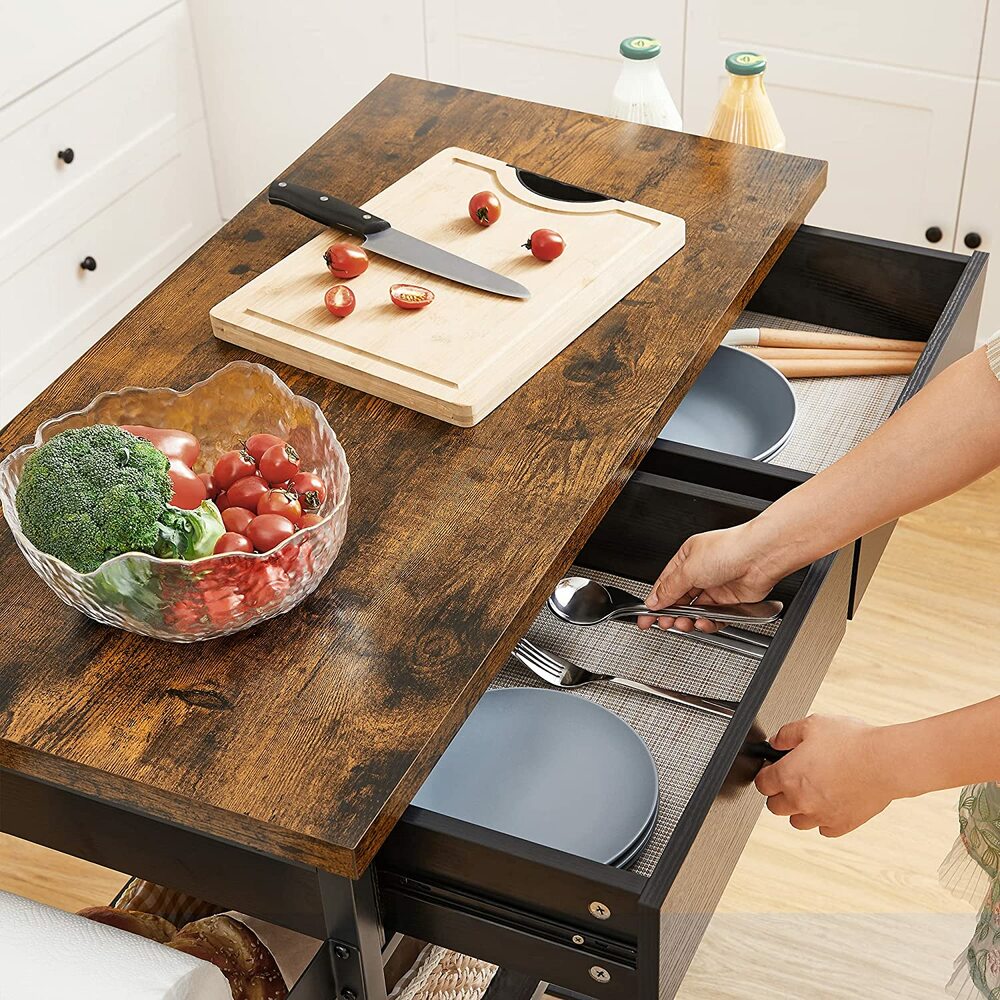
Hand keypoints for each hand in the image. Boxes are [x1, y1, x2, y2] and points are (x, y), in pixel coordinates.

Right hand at [639, 521, 784, 631]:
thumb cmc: (729, 550)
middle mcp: (701, 572)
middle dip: (670, 614)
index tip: (645, 617)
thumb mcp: (688, 569)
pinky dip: (707, 623)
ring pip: (696, 611)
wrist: (761, 557)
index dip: (654, 602)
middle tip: (664, 624)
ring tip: (684, 624)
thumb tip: (654, 600)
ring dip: (688, 620)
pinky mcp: (731, 601)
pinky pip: (714, 618)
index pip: (664, 584)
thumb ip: (669, 588)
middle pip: (679, 599)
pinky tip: (703, 623)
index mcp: (687, 558)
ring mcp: (716, 587)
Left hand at [754, 715, 897, 836]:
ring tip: (811, 792)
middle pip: (775, 807)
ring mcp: (821, 816)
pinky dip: (824, 819)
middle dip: (779, 793)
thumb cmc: (852, 742)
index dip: (766, 774)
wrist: (886, 761)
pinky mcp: (842, 825)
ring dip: (799, 809)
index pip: (762, 784)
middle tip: (791, 780)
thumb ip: (787, 733)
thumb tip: (775, 741)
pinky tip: (830, 803)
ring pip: (797, 822)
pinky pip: (824, 829)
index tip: (773, 769)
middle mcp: (800, 801)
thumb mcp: (812, 724)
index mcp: (787, 776)